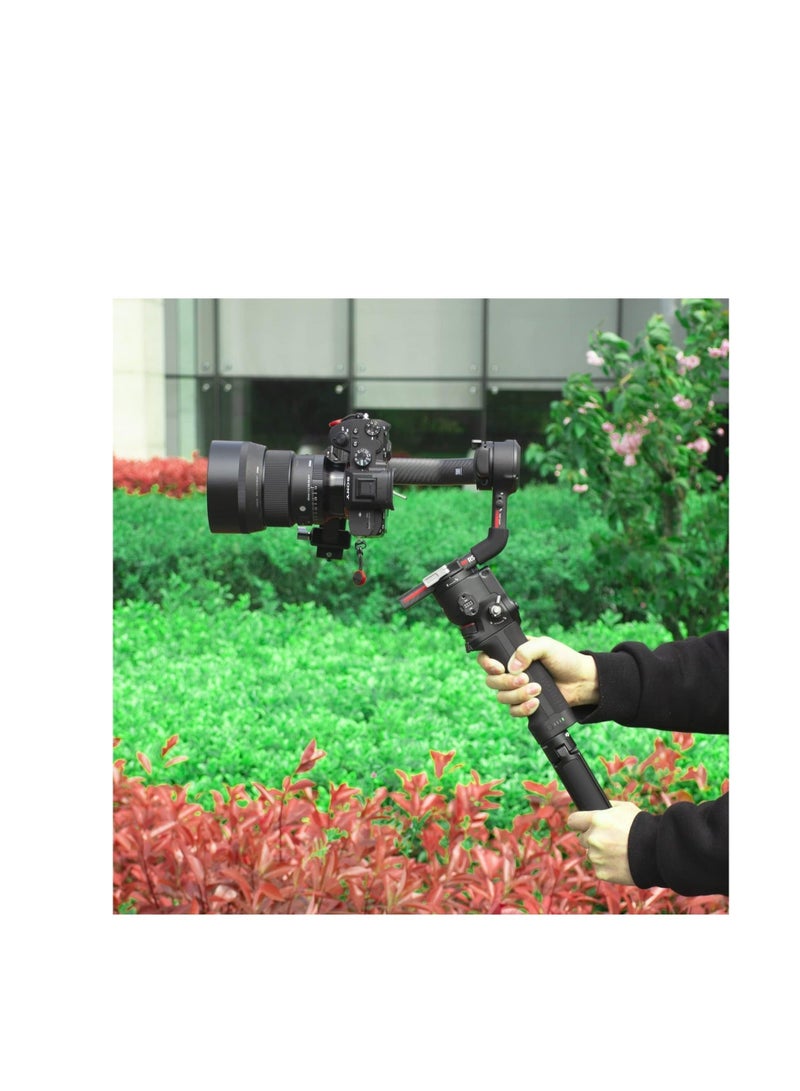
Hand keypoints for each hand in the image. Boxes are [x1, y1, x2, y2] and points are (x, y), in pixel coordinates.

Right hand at [476, 635, 599, 717]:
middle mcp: (511, 672)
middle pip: (491, 681)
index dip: (487, 664)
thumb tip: (511, 668)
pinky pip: (513, 711)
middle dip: (506, 682)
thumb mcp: (546, 646)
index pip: (487, 659)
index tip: (499, 668)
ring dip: (518, 695)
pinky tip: (536, 703)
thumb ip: (526, 650)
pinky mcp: (525, 704)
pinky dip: (523, 708)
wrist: (582, 682)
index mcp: (512, 654)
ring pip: (502, 697)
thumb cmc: (565, 660)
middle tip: (526, 679)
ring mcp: (517, 690)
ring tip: (537, 689)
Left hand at [567, 801, 639, 883]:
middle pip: (582, 839)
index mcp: (596, 820)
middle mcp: (593, 838)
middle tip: (610, 839)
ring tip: (619, 852)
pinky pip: (599, 868)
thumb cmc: (643, 827)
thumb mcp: (626, 808)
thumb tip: (598, 807)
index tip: (581, 825)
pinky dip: (607, 867)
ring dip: (600, 853)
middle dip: (592, 838)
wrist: (658, 852)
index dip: (578, 822)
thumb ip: (608, 807)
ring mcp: (596, 857)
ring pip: (591, 854)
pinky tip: (621, 862)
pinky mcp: (602, 872)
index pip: (573, 821)